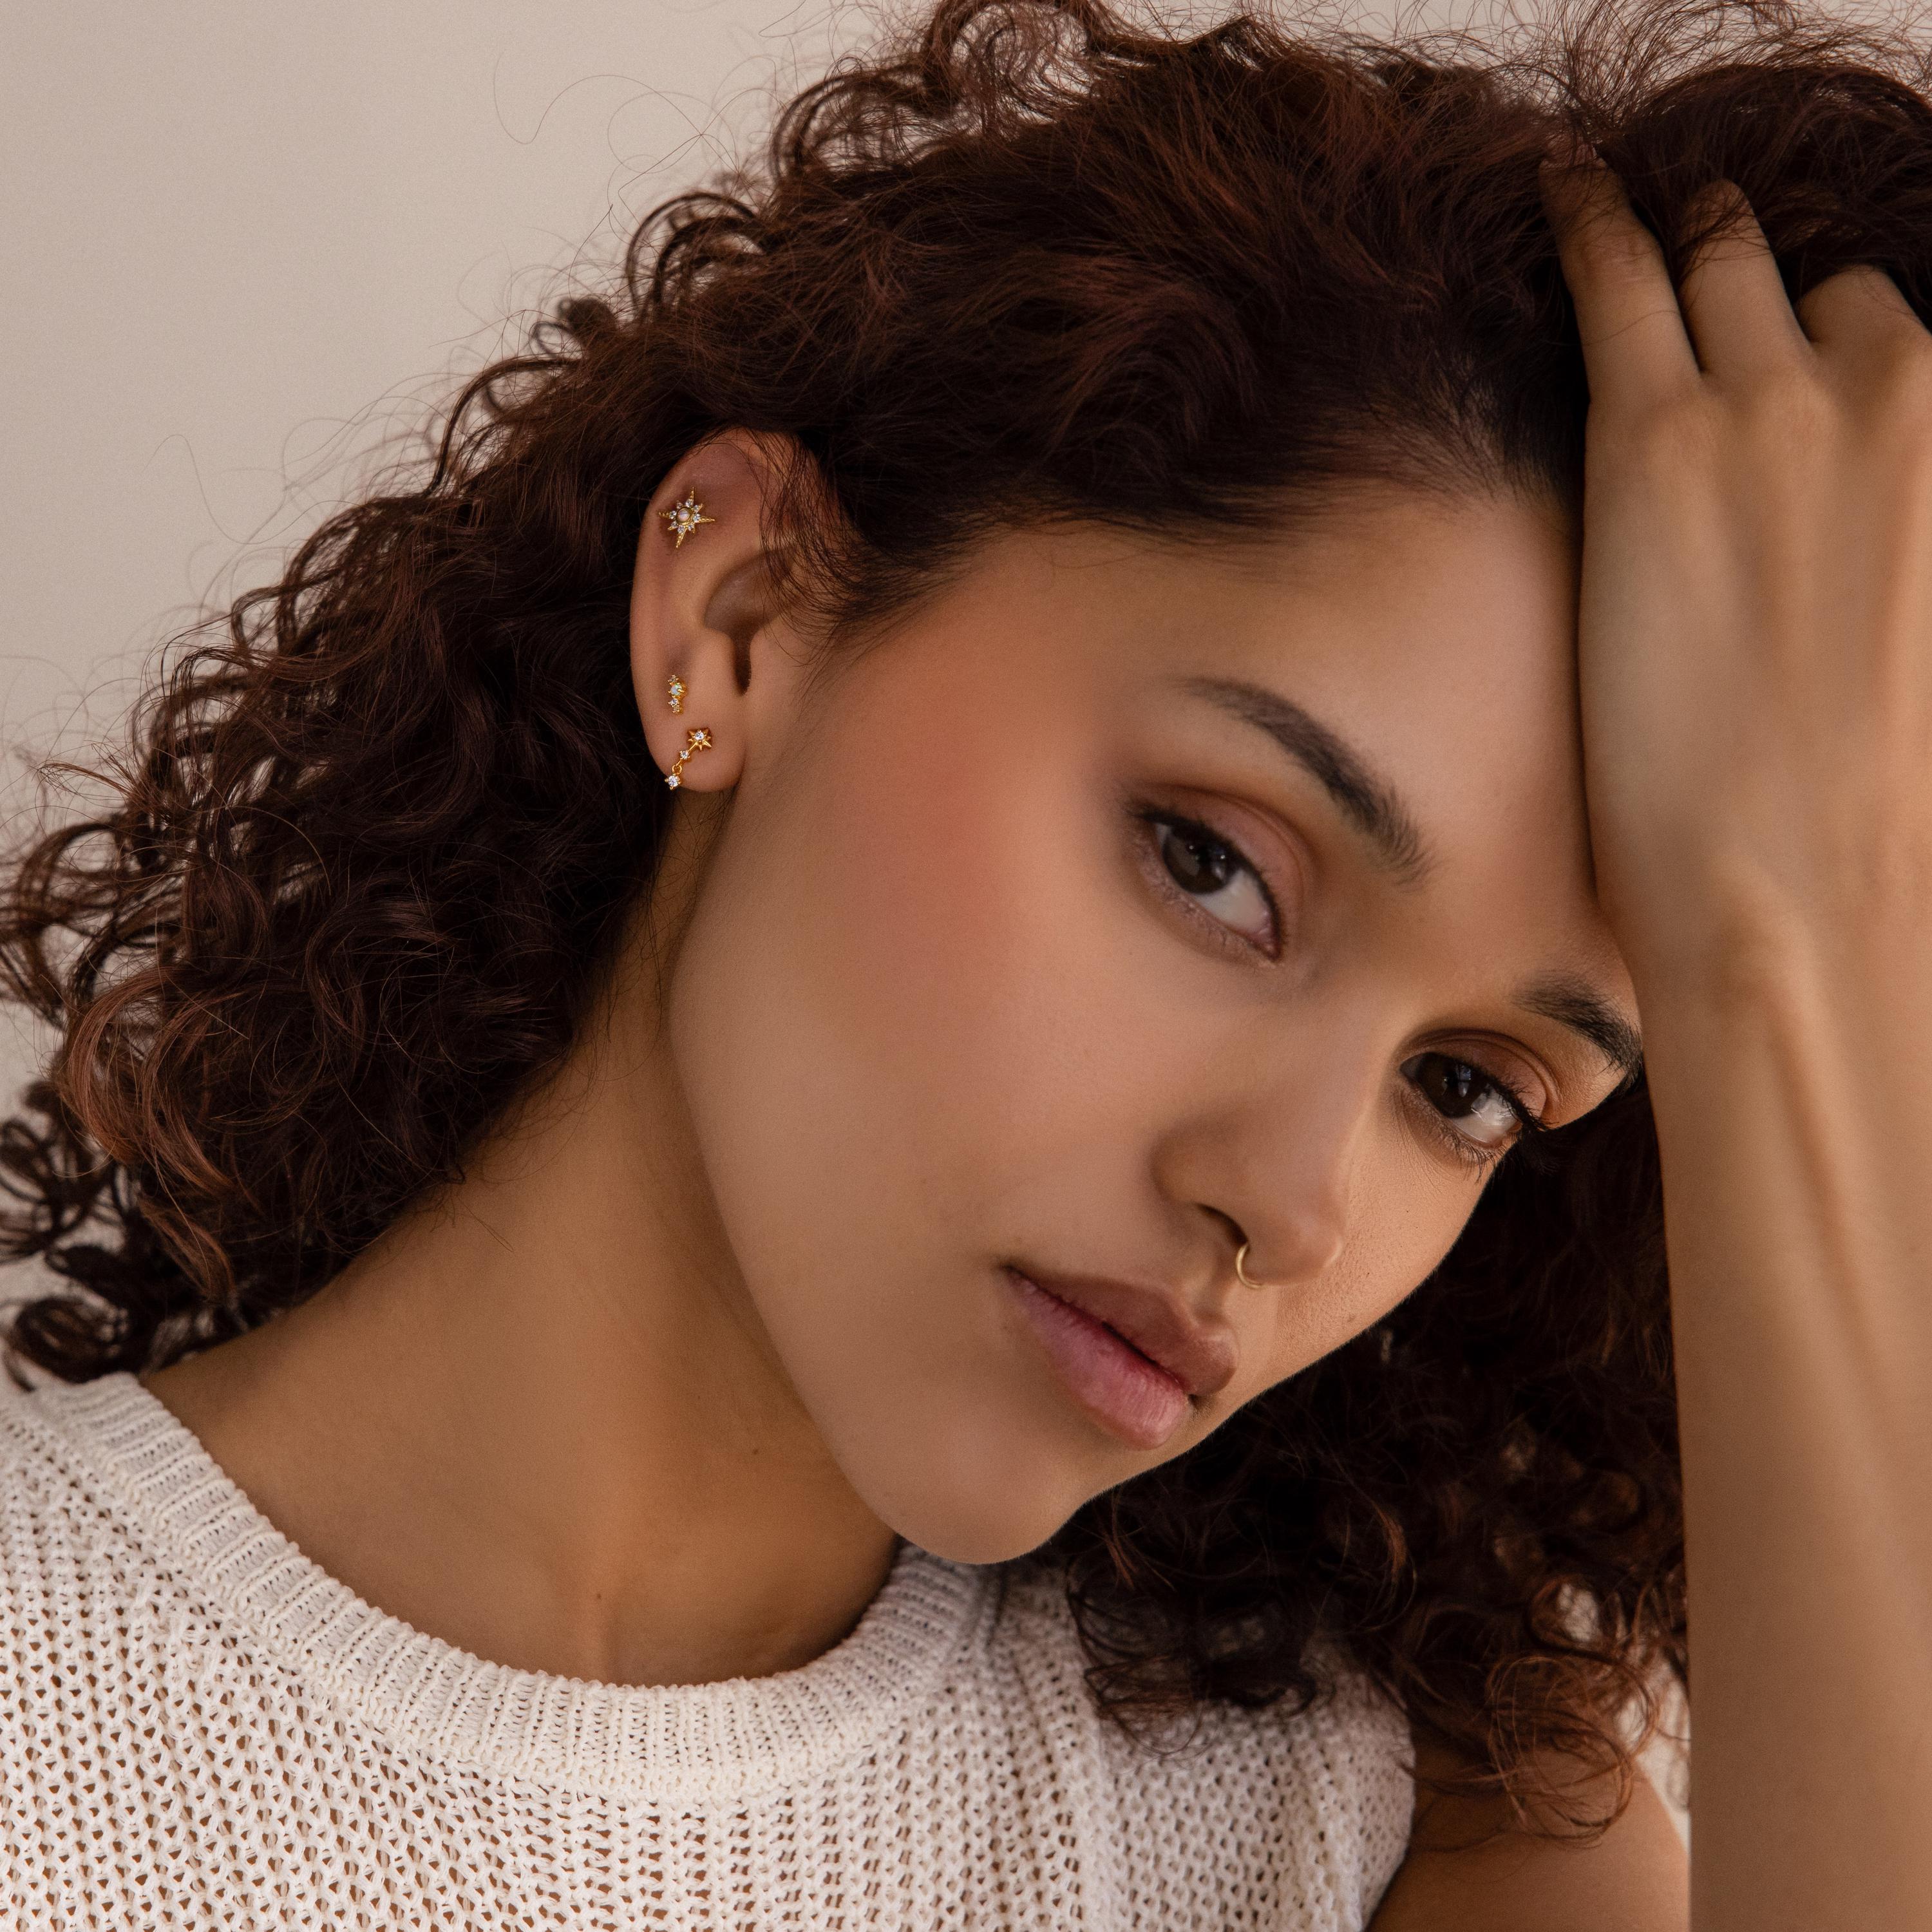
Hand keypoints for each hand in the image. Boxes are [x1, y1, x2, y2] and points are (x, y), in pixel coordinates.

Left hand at [1541, 150, 1931, 1002]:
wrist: (1792, 884)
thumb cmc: (1854, 807)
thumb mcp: (1902, 643)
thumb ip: (1883, 544)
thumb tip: (1839, 545)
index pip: (1889, 340)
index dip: (1818, 350)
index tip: (1776, 352)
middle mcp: (1901, 394)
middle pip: (1813, 298)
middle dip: (1754, 307)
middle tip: (1694, 306)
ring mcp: (1778, 405)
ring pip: (1725, 272)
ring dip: (1682, 270)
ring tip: (1629, 248)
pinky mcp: (1657, 437)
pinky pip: (1617, 276)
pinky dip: (1589, 225)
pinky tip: (1560, 193)